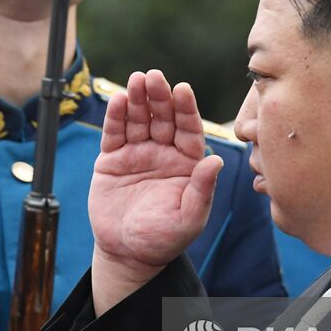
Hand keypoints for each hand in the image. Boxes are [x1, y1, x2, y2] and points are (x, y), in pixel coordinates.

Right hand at [89, 70, 221, 311]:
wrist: (128, 254)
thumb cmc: (165, 238)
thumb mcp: (189, 219)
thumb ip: (203, 189)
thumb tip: (218, 160)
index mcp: (187, 163)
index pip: (189, 129)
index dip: (186, 109)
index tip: (183, 89)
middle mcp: (164, 153)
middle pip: (163, 117)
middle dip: (159, 96)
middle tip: (155, 76)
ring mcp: (137, 154)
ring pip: (139, 120)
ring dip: (138, 99)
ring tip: (136, 80)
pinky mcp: (112, 160)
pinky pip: (115, 134)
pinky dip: (116, 117)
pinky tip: (119, 100)